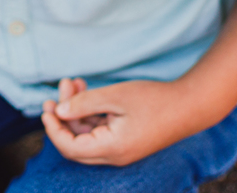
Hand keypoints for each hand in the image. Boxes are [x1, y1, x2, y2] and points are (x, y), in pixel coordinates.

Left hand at [41, 78, 195, 165]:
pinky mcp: (126, 141)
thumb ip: (84, 104)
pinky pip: (100, 131)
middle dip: (64, 114)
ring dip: (77, 110)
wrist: (190, 106)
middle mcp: (114, 155)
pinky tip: (87, 91)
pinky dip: (90, 112)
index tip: (46, 108)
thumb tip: (58, 111)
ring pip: (87, 134)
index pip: (69, 147)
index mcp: (111, 149)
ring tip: (74, 82)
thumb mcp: (116, 96)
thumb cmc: (155, 99)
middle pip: (76, 142)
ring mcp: (120, 150)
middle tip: (62, 86)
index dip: (53, 128)